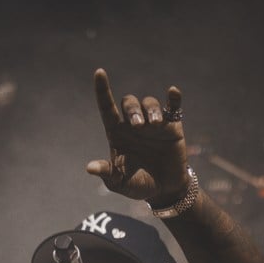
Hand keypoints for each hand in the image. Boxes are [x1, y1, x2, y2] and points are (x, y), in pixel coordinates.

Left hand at [86, 68, 189, 205]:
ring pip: (149, 103)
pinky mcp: (172, 125)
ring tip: (155, 124)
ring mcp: (153, 123)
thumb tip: (90, 168)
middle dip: (133, 109)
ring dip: (151, 109)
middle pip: (129, 103)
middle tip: (138, 126)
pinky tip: (172, 93)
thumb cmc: (138, 184)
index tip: (99, 72)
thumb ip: (107, 173)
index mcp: (117, 134)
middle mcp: (133, 124)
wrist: (164, 190)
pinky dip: (174, 98)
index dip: (102, 90)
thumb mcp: (120, 182)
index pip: (107, 107)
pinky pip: (173, 106)